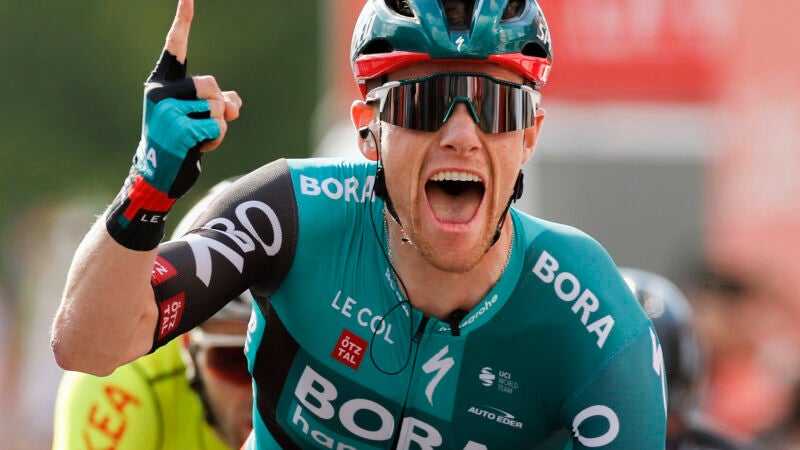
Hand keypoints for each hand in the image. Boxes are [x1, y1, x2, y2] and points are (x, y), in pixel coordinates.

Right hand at [106, 0, 241, 249]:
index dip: (183, 21)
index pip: (175, 47)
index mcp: (162, 83)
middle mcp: (160, 93)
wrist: (159, 177)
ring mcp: (167, 112)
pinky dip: (216, 140)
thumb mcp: (199, 116)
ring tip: (198, 139)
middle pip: (212, 84)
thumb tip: (234, 103)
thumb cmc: (179, 144)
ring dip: (218, 126)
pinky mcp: (180, 130)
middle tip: (201, 125)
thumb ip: (218, 101)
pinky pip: (217, 126)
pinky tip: (198, 149)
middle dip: (218, 106)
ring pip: (217, 107)